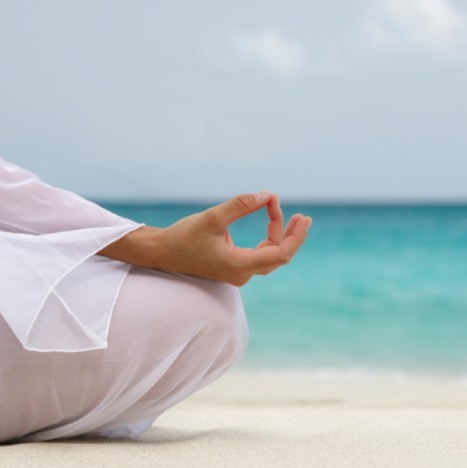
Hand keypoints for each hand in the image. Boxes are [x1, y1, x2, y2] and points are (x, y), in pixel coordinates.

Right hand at [101, 191, 311, 285]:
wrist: (162, 252)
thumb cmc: (184, 236)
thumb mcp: (213, 217)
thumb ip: (240, 205)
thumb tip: (267, 194)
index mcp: (240, 265)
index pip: (280, 254)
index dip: (296, 237)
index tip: (304, 218)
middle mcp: (242, 273)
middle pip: (279, 256)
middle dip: (293, 236)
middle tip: (304, 217)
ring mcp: (238, 272)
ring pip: (271, 256)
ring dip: (281, 236)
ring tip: (289, 214)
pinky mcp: (233, 267)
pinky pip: (260, 255)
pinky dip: (269, 239)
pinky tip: (272, 222)